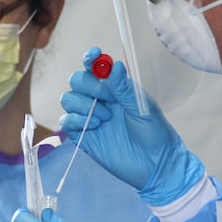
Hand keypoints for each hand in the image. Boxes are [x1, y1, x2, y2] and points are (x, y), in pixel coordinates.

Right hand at [59, 47, 203, 205]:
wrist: (155, 165)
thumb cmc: (155, 134)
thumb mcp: (142, 108)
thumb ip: (124, 88)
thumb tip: (115, 65)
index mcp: (116, 88)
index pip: (96, 67)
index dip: (91, 58)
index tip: (93, 56)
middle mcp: (100, 100)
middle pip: (77, 80)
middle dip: (88, 86)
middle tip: (107, 100)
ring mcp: (90, 117)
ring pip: (68, 99)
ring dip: (83, 105)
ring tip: (105, 118)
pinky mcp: (84, 136)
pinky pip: (66, 122)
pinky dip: (74, 120)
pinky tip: (94, 126)